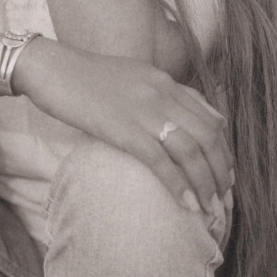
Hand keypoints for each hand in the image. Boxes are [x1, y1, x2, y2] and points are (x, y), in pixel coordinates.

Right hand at [17, 38, 232, 215]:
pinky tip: (186, 204)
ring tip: (210, 208)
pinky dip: (177, 184)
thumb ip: (164, 95)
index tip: (226, 174)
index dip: (224, 150)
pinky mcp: (123, 129)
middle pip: (208, 137)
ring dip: (205, 183)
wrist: (50, 69)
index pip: (211, 119)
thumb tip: (193, 118)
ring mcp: (143, 111)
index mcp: (165, 82)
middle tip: (224, 198)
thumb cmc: (85, 78)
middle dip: (221, 171)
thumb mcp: (133, 78)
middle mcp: (162, 94)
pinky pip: (160, 161)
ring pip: (190, 151)